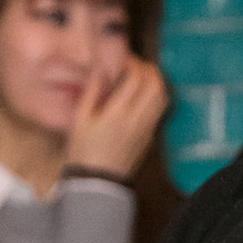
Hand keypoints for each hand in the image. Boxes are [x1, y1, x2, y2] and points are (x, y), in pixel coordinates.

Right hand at [65, 53, 168, 180]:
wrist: (98, 182)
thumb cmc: (84, 151)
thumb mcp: (80, 120)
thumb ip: (92, 92)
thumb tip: (101, 70)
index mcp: (119, 113)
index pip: (136, 77)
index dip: (132, 63)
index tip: (123, 60)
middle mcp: (138, 119)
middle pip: (156, 84)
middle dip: (148, 69)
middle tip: (135, 66)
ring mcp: (147, 129)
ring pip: (162, 97)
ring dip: (155, 82)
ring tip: (141, 78)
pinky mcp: (150, 137)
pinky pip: (159, 110)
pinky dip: (155, 97)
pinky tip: (141, 97)